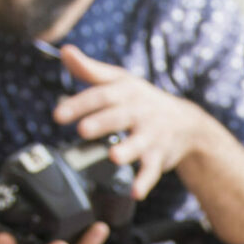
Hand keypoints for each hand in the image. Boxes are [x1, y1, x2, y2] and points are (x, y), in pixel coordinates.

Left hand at [52, 44, 222, 199]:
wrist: (186, 123)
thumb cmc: (142, 101)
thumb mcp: (119, 81)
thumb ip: (89, 70)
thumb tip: (64, 51)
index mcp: (126, 92)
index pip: (101, 95)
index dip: (79, 104)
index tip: (58, 115)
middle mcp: (139, 112)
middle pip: (119, 116)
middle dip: (102, 123)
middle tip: (83, 130)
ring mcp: (151, 135)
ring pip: (139, 143)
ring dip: (127, 150)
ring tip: (114, 156)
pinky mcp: (160, 156)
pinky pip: (153, 170)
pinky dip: (145, 181)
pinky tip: (136, 192)